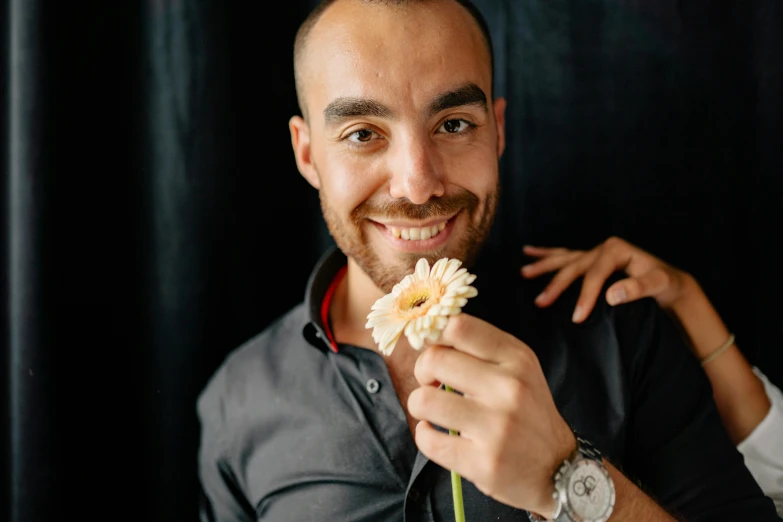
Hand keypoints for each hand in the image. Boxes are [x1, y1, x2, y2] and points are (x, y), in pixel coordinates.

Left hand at [407, 313, 575, 516]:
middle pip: (434, 359)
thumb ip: (481, 349)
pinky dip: (424, 435)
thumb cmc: (528, 412)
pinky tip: (437, 433)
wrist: (557, 469)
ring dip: (419, 404)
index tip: (433, 350)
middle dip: (422, 370)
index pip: (459, 326)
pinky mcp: (482, 462)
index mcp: (517, 359)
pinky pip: (428, 439)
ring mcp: (496, 427)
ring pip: (424, 400)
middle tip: (431, 382)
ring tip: (432, 410)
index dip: (434, 335)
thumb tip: (429, 335)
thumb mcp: (520, 370)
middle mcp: (509, 388)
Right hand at [520, 236, 695, 322]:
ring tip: (524, 272)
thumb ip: (637, 288)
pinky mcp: (591, 260)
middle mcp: (602, 248)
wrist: (670, 282)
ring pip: (563, 259)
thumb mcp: (659, 285)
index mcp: (616, 250)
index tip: (576, 317)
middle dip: (556, 284)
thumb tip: (612, 295)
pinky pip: (565, 257)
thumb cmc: (665, 284)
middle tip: (541, 302)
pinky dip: (547, 255)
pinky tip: (530, 252)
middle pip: (573, 266)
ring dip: (543, 266)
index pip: (594, 274)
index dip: (584, 295)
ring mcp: (594, 253)